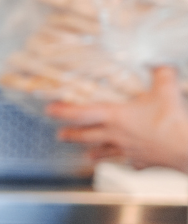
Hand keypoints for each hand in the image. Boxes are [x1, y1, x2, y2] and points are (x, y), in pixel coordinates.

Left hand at [48, 66, 187, 172]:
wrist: (186, 150)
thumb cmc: (172, 123)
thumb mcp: (166, 89)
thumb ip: (161, 73)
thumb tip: (160, 62)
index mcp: (116, 117)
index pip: (82, 113)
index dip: (64, 111)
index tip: (50, 110)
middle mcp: (117, 135)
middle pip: (87, 135)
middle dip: (72, 134)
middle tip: (60, 134)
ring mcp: (128, 150)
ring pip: (105, 152)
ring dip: (95, 152)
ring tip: (88, 155)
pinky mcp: (142, 161)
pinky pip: (131, 162)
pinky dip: (127, 161)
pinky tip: (128, 161)